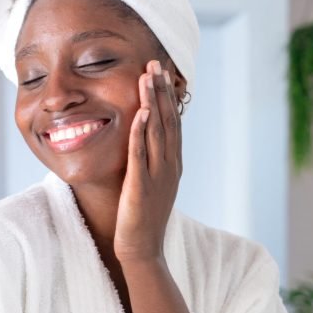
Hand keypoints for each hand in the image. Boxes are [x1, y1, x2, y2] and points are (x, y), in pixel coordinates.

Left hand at [114, 60, 182, 262]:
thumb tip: (143, 140)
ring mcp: (158, 175)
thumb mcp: (151, 183)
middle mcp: (170, 165)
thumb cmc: (142, 217)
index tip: (162, 73)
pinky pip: (141, 154)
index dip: (167, 97)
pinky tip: (140, 113)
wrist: (142, 248)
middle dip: (161, 91)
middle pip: (167, 121)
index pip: (172, 123)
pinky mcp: (141, 186)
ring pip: (157, 131)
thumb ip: (150, 160)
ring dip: (153, 103)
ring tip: (148, 78)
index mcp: (172, 163)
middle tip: (156, 64)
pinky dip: (142, 132)